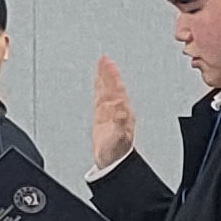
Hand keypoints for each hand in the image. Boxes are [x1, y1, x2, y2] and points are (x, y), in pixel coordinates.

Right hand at [88, 56, 134, 172]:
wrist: (113, 162)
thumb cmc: (116, 152)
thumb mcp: (118, 138)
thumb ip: (119, 122)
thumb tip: (120, 107)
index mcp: (122, 112)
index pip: (116, 89)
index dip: (111, 75)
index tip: (107, 62)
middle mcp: (118, 110)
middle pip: (112, 86)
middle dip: (108, 72)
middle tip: (104, 58)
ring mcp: (110, 112)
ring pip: (107, 89)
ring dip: (105, 76)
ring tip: (102, 63)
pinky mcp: (103, 116)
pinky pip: (101, 96)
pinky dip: (99, 86)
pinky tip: (98, 81)